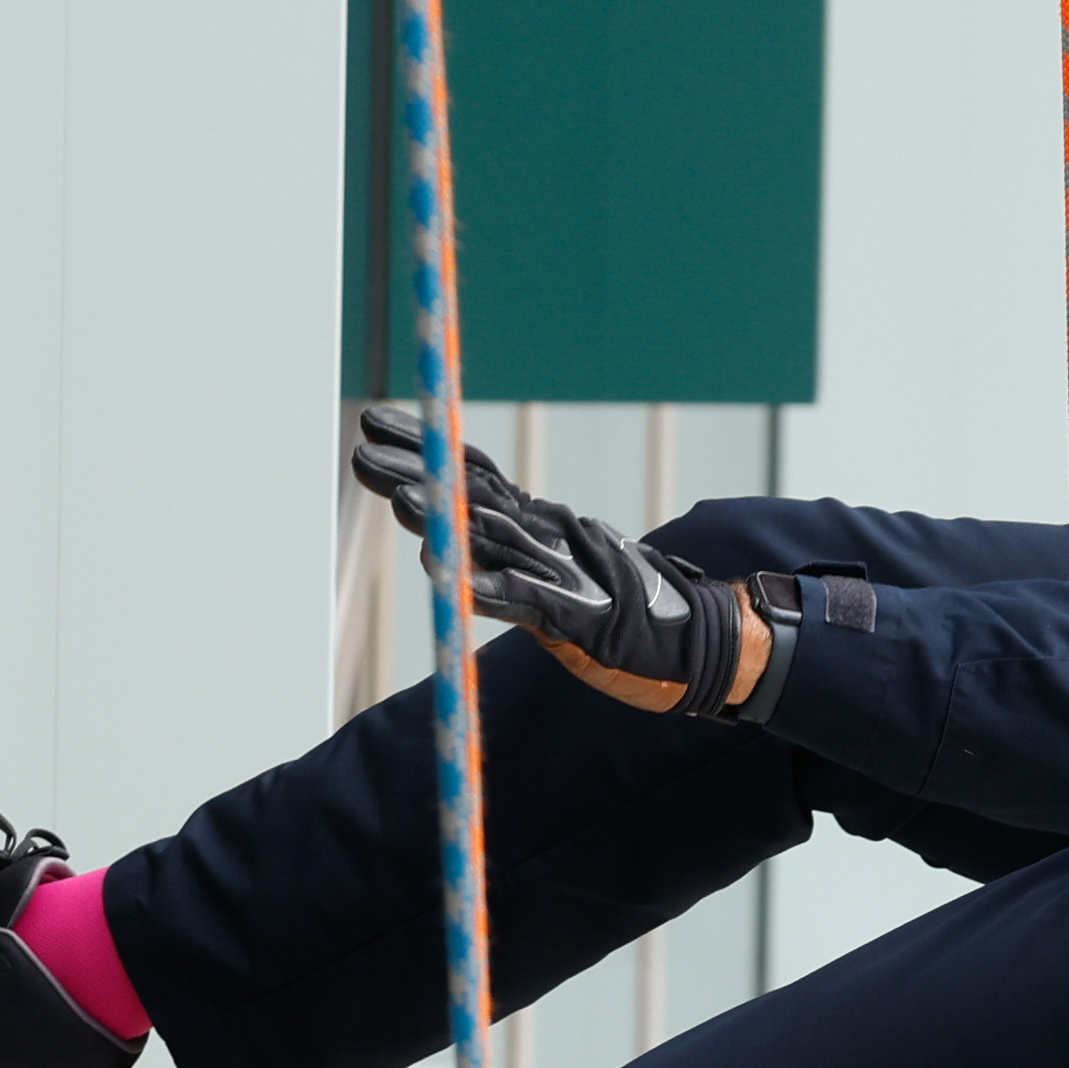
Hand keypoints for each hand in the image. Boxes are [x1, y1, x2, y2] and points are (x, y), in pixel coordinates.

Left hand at [346, 405, 774, 718]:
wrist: (706, 645)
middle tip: (362, 448)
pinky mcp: (583, 620)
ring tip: (400, 501)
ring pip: (499, 540)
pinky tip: (456, 580)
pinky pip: (533, 602)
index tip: (372, 422)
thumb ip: (503, 566)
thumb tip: (439, 553)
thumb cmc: (627, 619)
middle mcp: (548, 539)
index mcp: (540, 527)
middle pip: (474, 495)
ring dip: (448, 520)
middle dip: (417, 471)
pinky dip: (495, 589)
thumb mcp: (555, 586)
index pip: (472, 475)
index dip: (423, 449)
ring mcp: (566, 576)